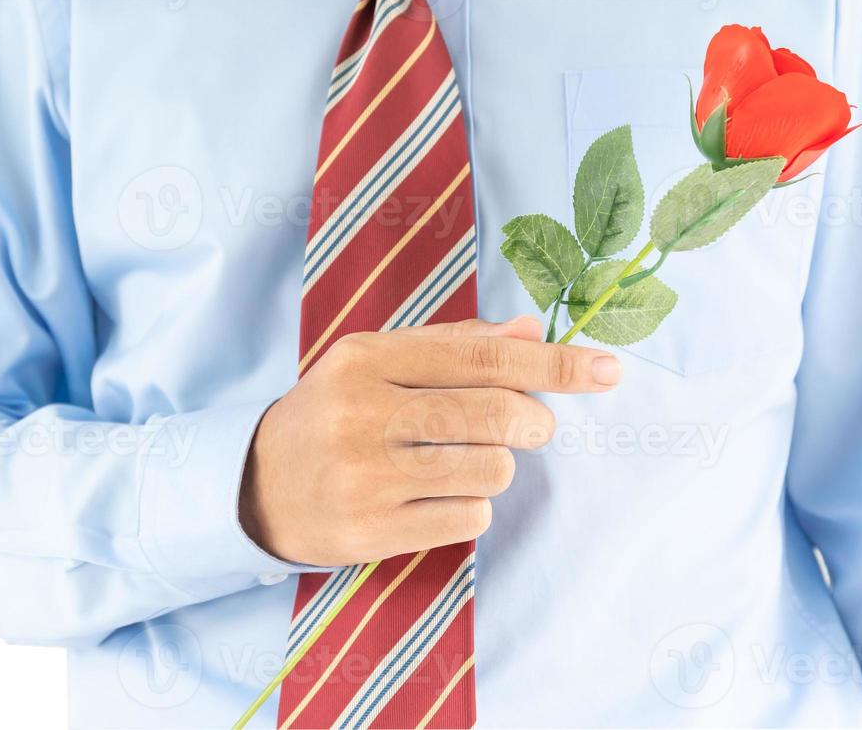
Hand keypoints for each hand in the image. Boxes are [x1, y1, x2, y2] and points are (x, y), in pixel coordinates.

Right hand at [239, 317, 621, 565]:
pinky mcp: (371, 531)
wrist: (255, 486)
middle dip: (534, 422)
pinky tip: (434, 496)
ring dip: (498, 467)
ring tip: (464, 461)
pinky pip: (469, 518)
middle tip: (532, 426)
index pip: (483, 357)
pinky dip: (471, 506)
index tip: (606, 371)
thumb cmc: (333, 413)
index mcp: (367, 358)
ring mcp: (366, 477)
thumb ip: (454, 343)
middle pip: (496, 415)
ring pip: (491, 470)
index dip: (554, 365)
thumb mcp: (375, 362)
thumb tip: (531, 330)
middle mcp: (364, 413)